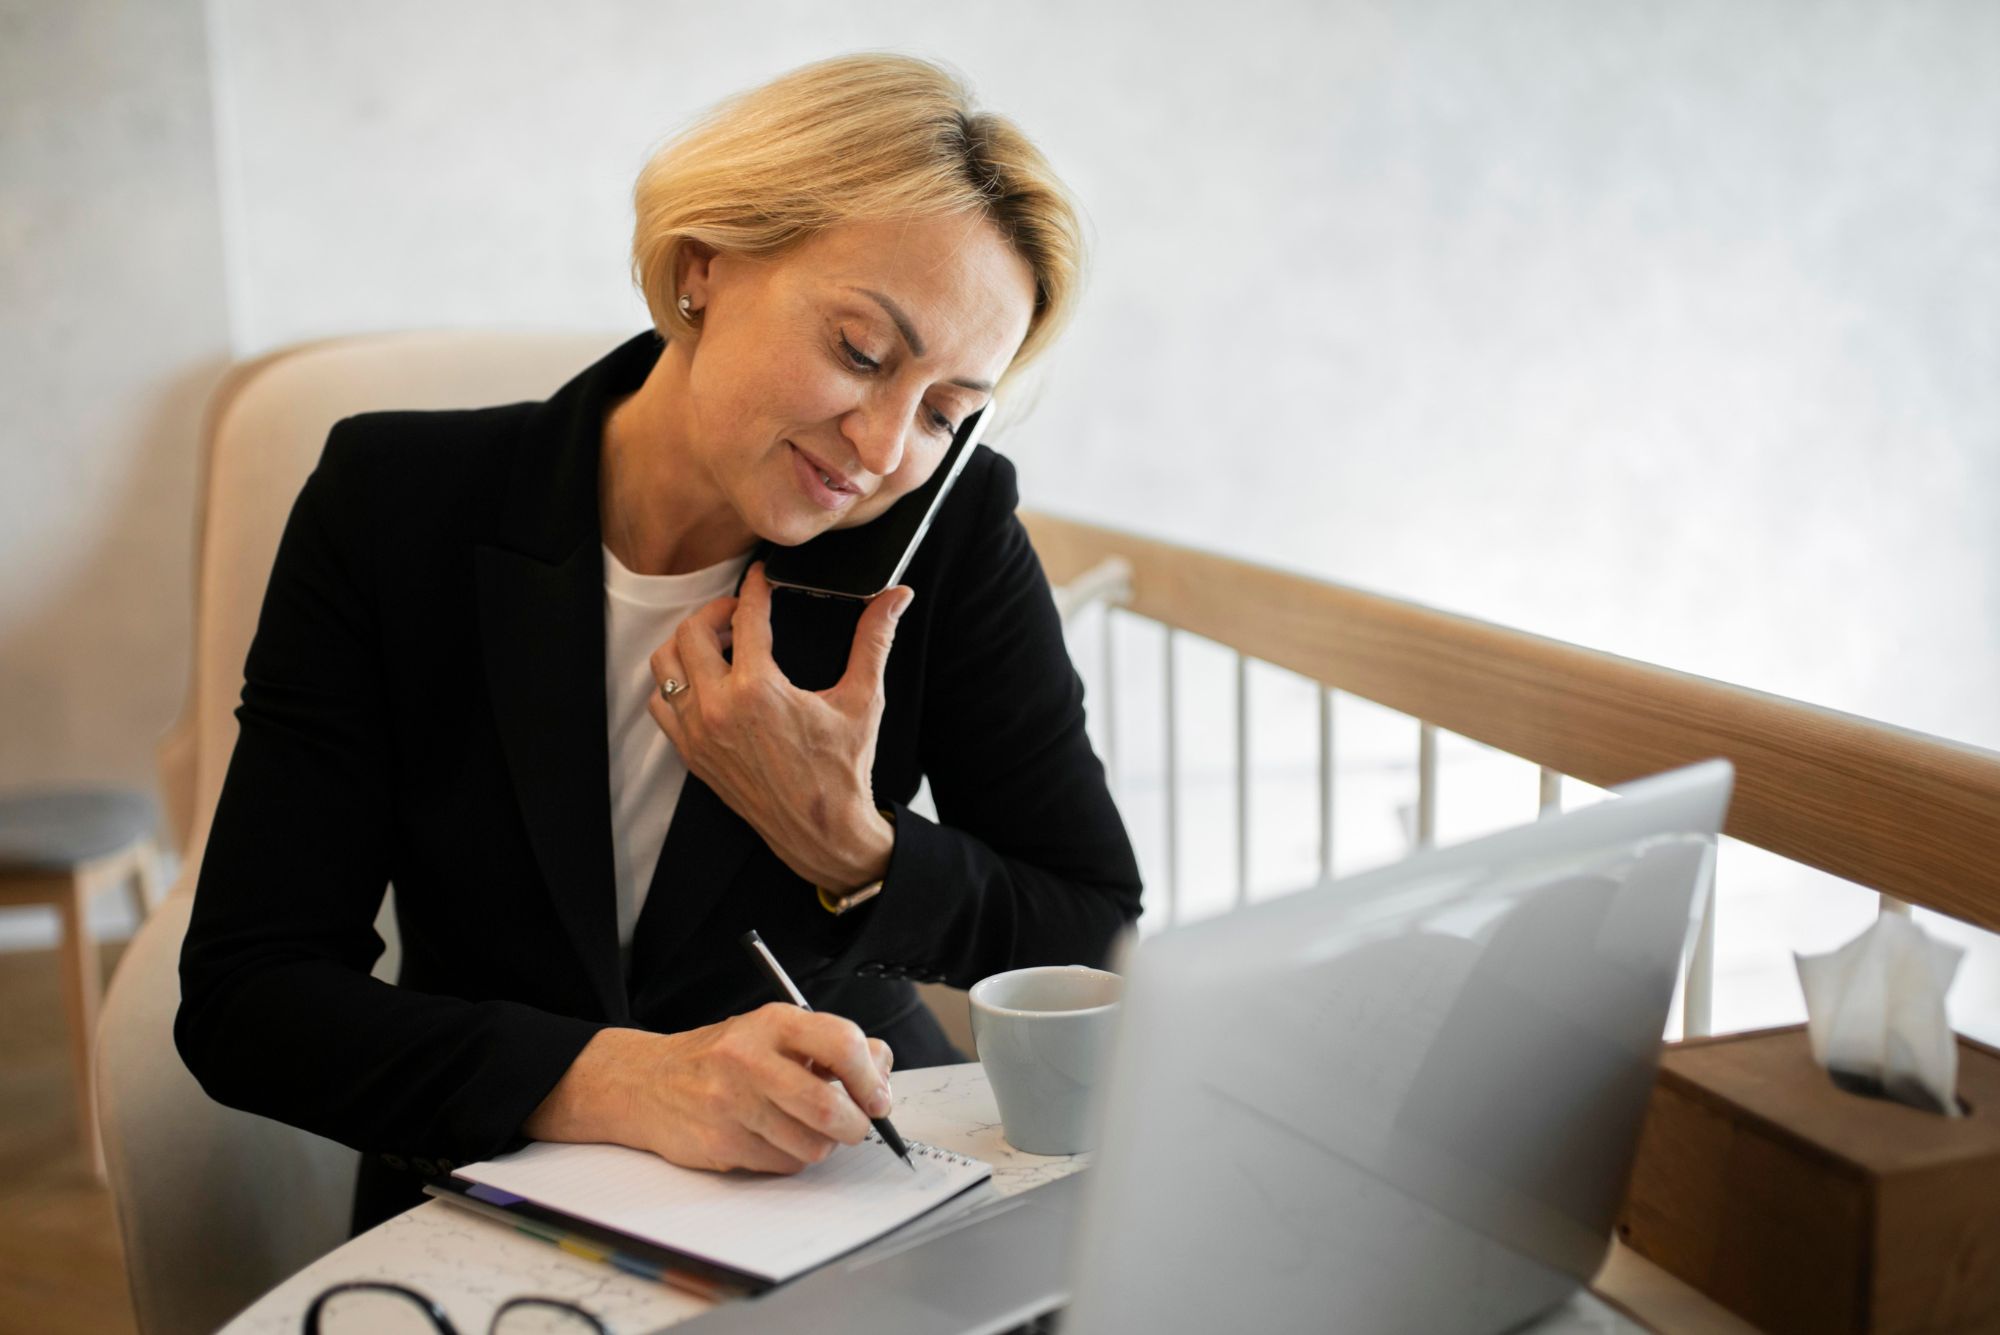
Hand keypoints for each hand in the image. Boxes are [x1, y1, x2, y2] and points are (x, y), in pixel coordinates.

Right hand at [523, 1006, 895, 1172]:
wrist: (647, 1083)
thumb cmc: (723, 1058)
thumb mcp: (775, 1033)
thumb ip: (830, 1046)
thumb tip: (881, 1073)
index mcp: (772, 1022)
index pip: (842, 1043)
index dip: (870, 1077)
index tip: (877, 1097)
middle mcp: (750, 1060)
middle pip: (828, 1106)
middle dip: (855, 1125)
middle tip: (856, 1125)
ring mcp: (732, 1104)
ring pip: (811, 1145)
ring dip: (822, 1145)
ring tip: (806, 1129)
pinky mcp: (722, 1143)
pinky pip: (783, 1165)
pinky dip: (791, 1158)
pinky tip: (774, 1138)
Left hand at [648, 562, 908, 890]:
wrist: (823, 833)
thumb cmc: (843, 770)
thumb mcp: (863, 700)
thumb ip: (874, 641)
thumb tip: (896, 598)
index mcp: (759, 690)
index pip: (745, 616)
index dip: (756, 587)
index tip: (763, 577)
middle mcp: (719, 709)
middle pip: (692, 631)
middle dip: (717, 611)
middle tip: (741, 613)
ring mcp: (699, 733)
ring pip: (666, 664)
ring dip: (688, 644)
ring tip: (720, 645)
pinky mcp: (692, 754)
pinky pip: (661, 704)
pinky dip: (675, 684)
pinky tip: (705, 682)